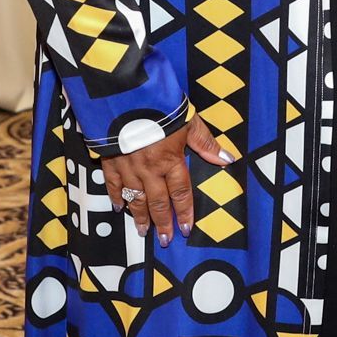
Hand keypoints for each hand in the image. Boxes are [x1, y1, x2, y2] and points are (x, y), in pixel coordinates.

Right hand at [101, 115, 235, 245]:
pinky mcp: (110, 160)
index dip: (184, 213)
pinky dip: (116, 196)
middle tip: (165, 240)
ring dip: (140, 217)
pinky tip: (119, 207)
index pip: (180, 193)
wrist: (126, 96)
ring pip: (135, 198)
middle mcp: (150, 169)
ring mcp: (128, 167)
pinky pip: (113, 184)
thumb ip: (205, 143)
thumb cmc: (160, 107)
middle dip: (163, 223)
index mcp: (170, 160)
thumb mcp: (188, 121)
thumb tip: (227, 159)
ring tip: (143, 232)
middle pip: (158, 202)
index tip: (186, 229)